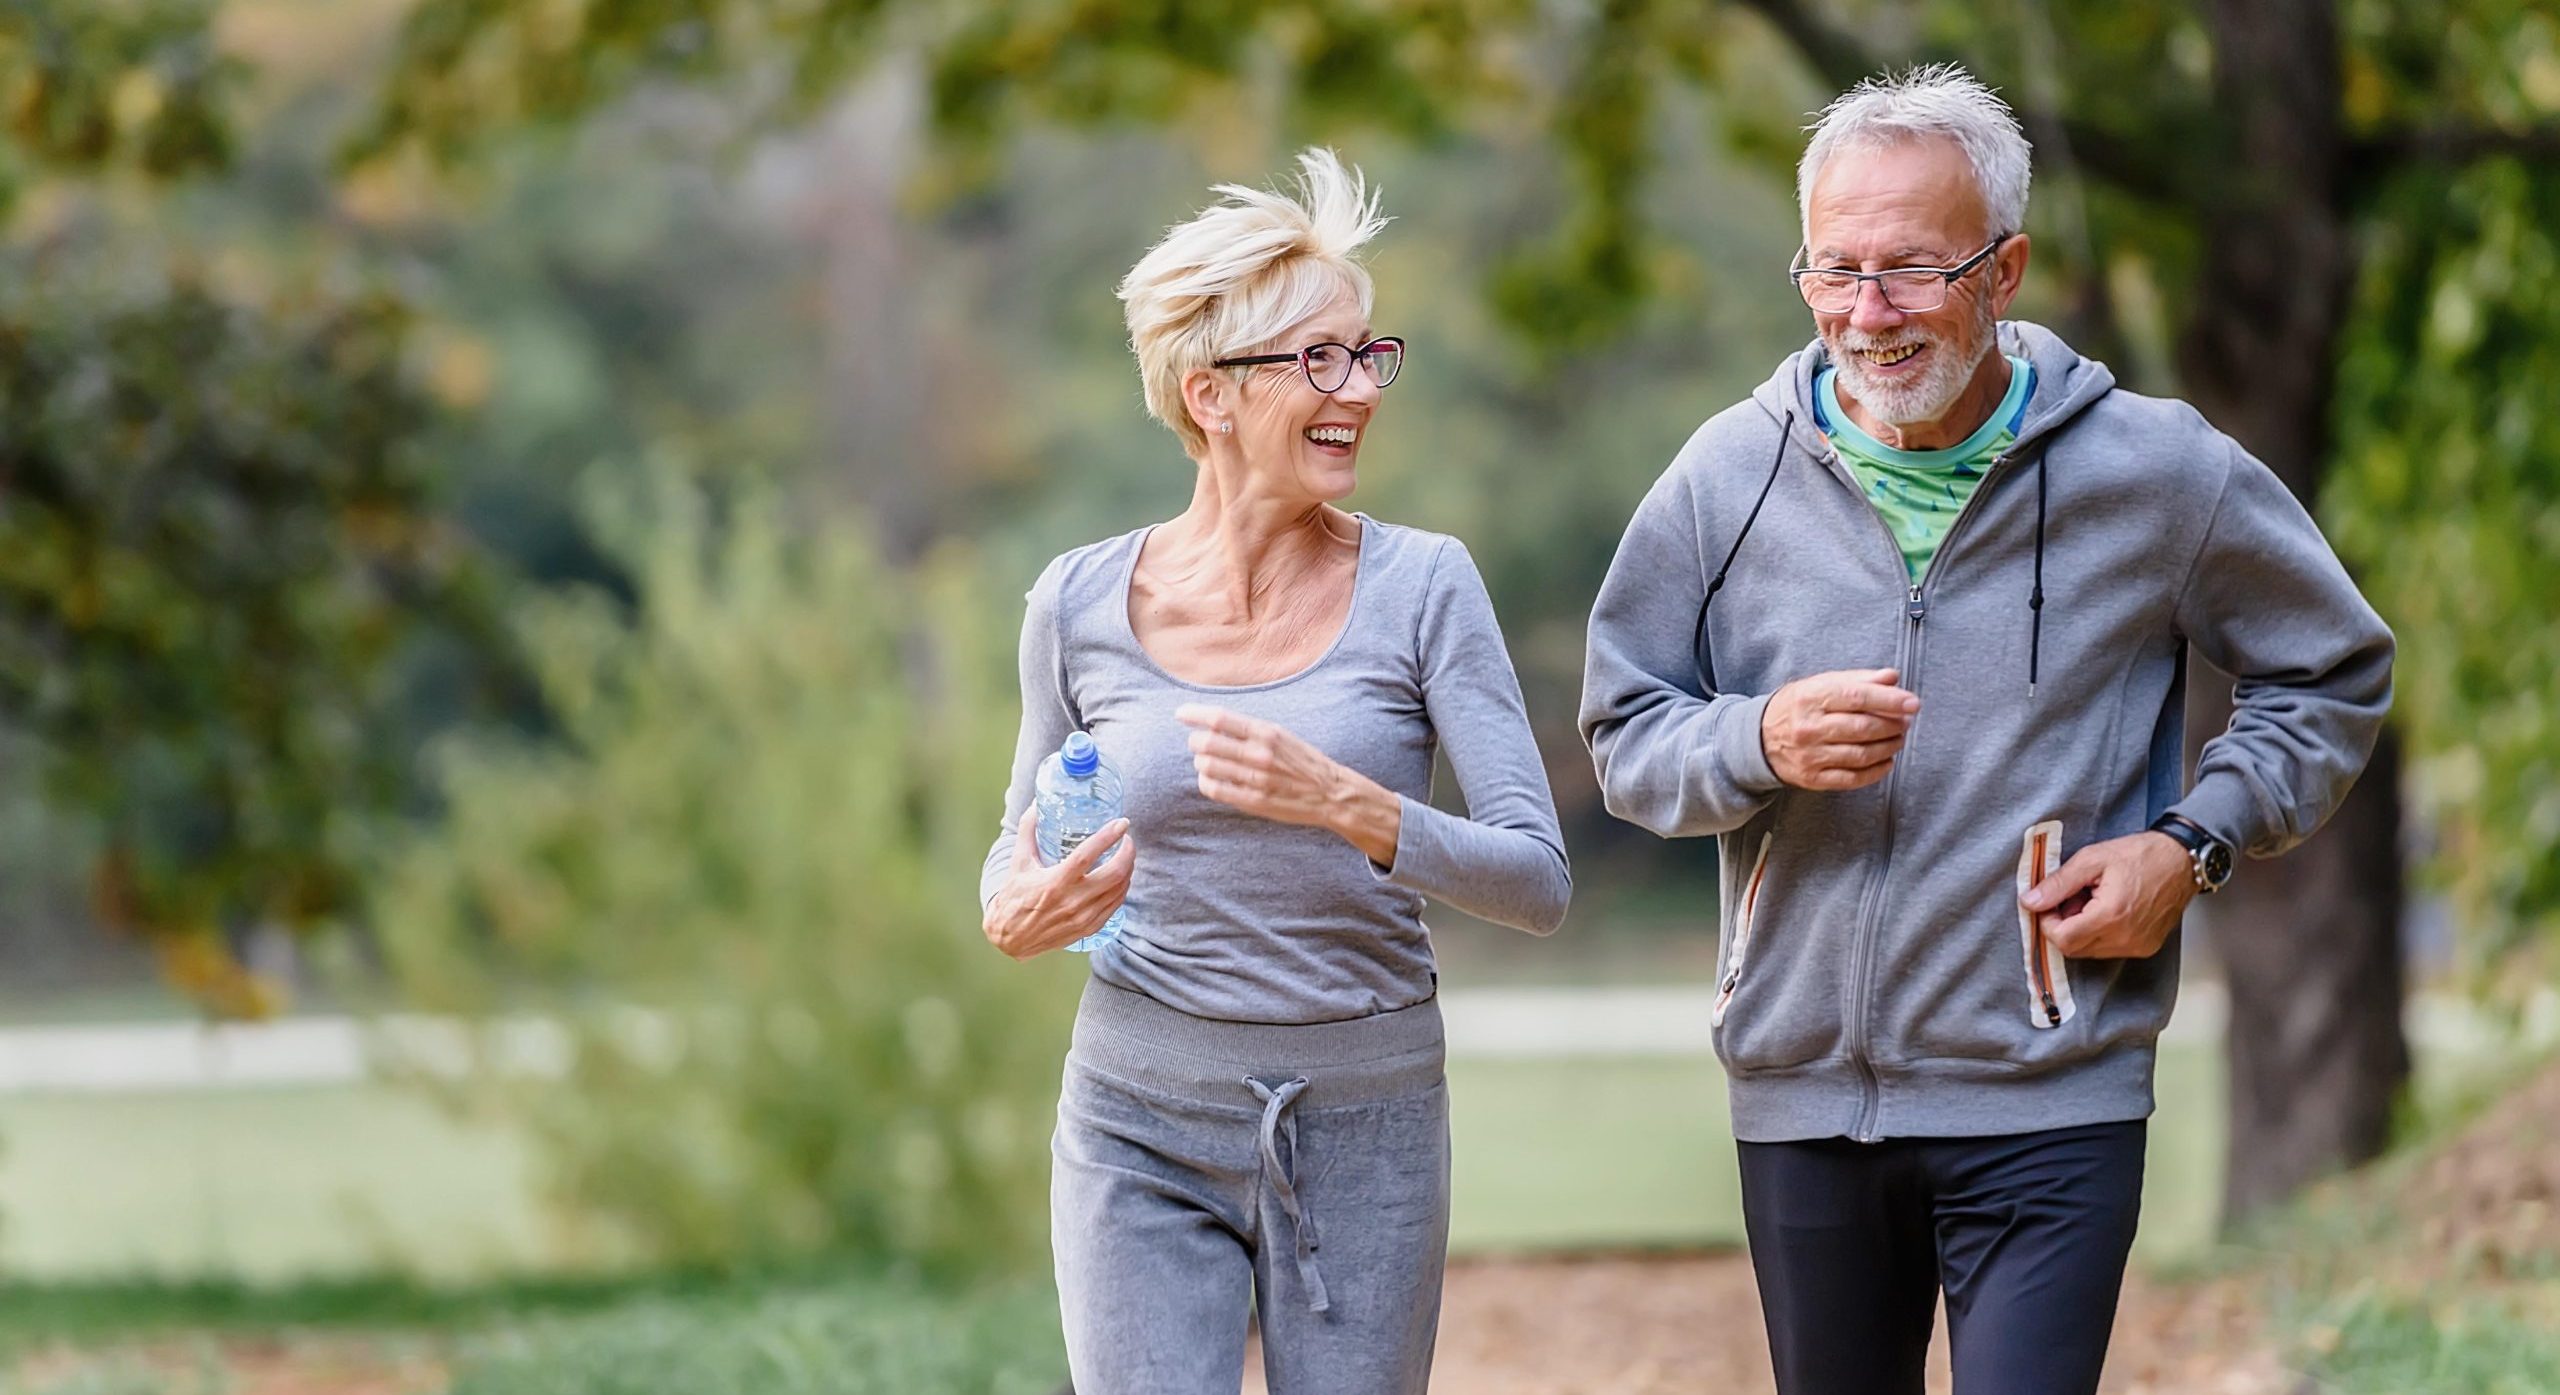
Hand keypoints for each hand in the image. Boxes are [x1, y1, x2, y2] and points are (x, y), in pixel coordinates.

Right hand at [982, 805, 1135, 959]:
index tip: (1122, 823)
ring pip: (1120, 890)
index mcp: (1055, 882)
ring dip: (1128, 869)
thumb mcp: (1019, 862)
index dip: (1109, 836)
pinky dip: (1122, 888)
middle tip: (1127, 839)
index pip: (1088, 855)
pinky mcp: (1089, 928)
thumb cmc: (1014, 898)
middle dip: (1128, 852)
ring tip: (1126, 855)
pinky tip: (1121, 878)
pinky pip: (1116, 905)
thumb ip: (1028, 831)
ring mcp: (1084, 917)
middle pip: (1114, 874)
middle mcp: (1072, 901)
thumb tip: (1036, 805)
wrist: (1010, 938)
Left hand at [1174, 704, 1400, 864]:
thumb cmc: (1302, 761)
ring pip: (1207, 766)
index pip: (1220, 719)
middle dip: (1194, 741)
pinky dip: (1205, 782)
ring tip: (1205, 762)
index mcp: (1267, 732)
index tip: (1180, 714)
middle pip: (1207, 742)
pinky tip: (1209, 779)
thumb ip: (1250, 729)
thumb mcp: (1281, 735)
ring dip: (1200, 762)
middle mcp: (1259, 754)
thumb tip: (1213, 722)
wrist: (1330, 793)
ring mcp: (1255, 778)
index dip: (1195, 714)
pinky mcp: (1253, 800)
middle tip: (1195, 742)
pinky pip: (1214, 789)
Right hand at [1761, 669, 1920, 791]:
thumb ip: (1858, 680)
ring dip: (1888, 747)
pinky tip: (1886, 761)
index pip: (1857, 697)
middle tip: (1906, 721)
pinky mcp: (1813, 778)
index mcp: (1810, 698)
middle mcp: (1809, 728)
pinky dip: (1876, 771)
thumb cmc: (1797, 708)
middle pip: (1862, 728)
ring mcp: (1810, 755)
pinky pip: (1852, 778)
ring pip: (1861, 754)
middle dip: (1892, 725)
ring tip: (1898, 738)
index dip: (1889, 700)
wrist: (1759, 739)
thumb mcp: (1821, 684)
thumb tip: (1891, 678)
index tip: (1912, 703)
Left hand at [2021, 831, 2194, 958]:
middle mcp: (2126, 938)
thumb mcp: (2092, 859)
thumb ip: (2058, 883)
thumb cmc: (2141, 855)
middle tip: (2072, 899)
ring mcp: (2138, 946)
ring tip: (2093, 900)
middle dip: (2064, 926)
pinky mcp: (2146, 948)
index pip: (2063, 939)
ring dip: (2082, 930)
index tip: (2048, 905)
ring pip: (2091, 951)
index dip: (2047, 923)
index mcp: (2111, 916)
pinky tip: (2108, 909)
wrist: (2183, 860)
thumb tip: (2030, 901)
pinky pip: (2110, 950)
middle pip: (2074, 949)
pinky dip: (2101, 934)